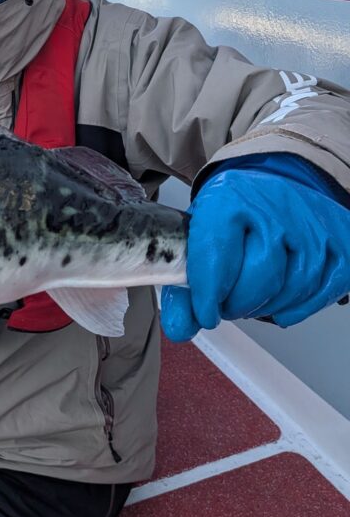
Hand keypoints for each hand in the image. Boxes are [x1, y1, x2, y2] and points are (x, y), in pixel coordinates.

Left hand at [161, 167, 349, 340]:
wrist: (266, 189)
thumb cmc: (230, 214)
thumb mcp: (197, 235)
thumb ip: (184, 284)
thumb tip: (182, 327)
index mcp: (230, 198)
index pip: (217, 251)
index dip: (208, 292)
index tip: (204, 313)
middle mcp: (275, 205)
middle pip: (261, 274)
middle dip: (238, 303)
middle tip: (226, 307)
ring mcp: (311, 222)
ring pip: (294, 285)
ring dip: (267, 307)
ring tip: (249, 303)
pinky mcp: (340, 239)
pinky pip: (324, 288)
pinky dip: (299, 307)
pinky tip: (279, 306)